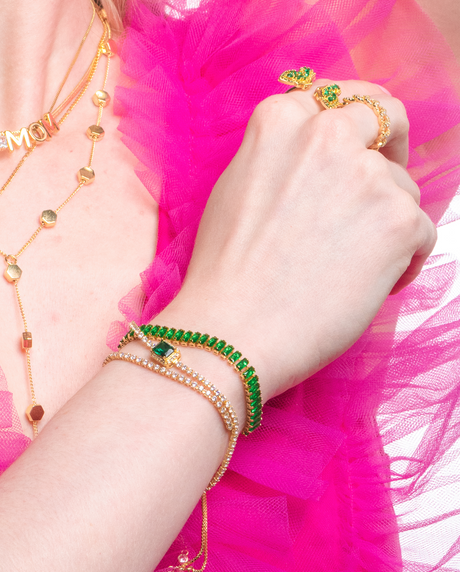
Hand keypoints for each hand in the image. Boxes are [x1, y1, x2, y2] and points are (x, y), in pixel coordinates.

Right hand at [159, 79, 435, 400]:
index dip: (355, 125)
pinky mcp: (398, 220)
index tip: (362, 147)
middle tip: (382, 193)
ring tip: (352, 272)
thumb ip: (282, 159)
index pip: (339, 99)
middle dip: (392, 149)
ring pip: (404, 189)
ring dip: (388, 226)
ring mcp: (367, 175)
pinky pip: (423, 233)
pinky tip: (371, 289)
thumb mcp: (237, 189)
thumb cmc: (226, 278)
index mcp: (280, 120)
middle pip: (388, 119)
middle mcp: (327, 134)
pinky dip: (405, 263)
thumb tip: (322, 166)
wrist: (232, 332)